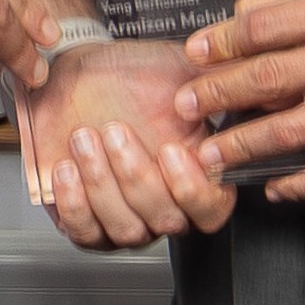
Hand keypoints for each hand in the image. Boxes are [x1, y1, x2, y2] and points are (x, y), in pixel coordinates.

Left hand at [17, 40, 234, 245]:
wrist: (76, 77)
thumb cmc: (129, 75)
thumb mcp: (180, 71)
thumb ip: (214, 85)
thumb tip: (238, 83)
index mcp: (197, 174)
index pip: (211, 209)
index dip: (193, 189)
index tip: (170, 150)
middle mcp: (165, 205)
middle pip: (166, 220)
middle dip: (135, 175)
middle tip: (115, 131)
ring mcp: (127, 219)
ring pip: (127, 229)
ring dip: (102, 184)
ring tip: (84, 140)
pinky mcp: (87, 224)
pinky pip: (85, 233)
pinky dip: (75, 204)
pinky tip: (66, 170)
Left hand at [177, 0, 304, 197]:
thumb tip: (252, 13)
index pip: (265, 27)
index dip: (221, 41)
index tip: (196, 51)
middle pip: (268, 79)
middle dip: (217, 94)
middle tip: (186, 104)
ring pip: (292, 131)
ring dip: (243, 145)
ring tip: (211, 153)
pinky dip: (301, 184)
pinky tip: (277, 186)